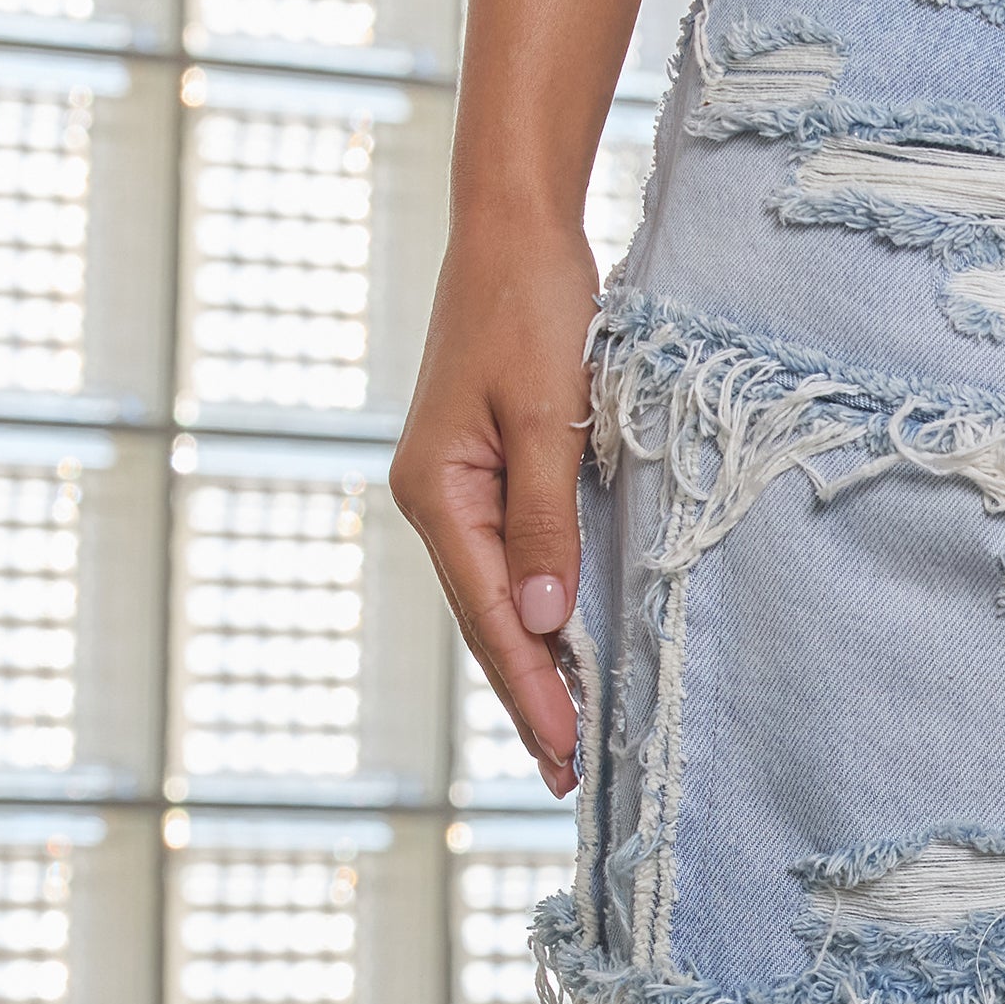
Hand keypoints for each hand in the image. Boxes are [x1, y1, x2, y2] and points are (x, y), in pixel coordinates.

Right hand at [390, 209, 602, 796]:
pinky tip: (559, 654)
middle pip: (487, 622)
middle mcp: (436, 500)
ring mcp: (456, 490)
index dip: (531, 688)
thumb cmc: (529, 304)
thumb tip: (543, 618)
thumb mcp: (545, 413)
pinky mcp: (485, 474)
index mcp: (436, 492)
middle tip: (569, 775)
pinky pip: (509, 565)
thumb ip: (545, 518)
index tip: (567, 751)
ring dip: (531, 668)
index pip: (491, 615)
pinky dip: (534, 615)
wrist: (514, 227)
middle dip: (529, 699)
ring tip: (567, 739)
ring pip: (497, 601)